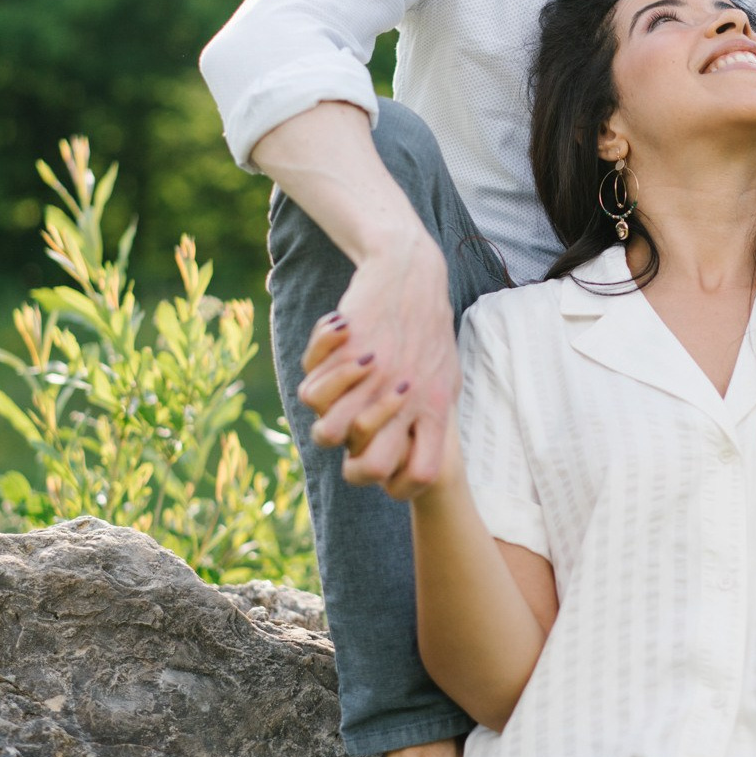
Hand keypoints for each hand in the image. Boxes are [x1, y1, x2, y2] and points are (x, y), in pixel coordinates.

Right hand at [296, 233, 457, 497]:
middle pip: (369, 469)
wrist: (412, 272)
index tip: (390, 470)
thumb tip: (417, 454)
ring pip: (327, 434)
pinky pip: (311, 390)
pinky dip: (315, 371)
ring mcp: (377, 379)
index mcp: (437, 407)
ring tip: (336, 385)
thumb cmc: (428, 326)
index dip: (403, 484)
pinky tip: (335, 341)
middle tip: (355, 431)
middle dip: (354, 461)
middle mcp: (408, 399)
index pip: (425, 474)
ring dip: (326, 414)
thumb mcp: (444, 372)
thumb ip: (431, 415)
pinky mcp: (349, 353)